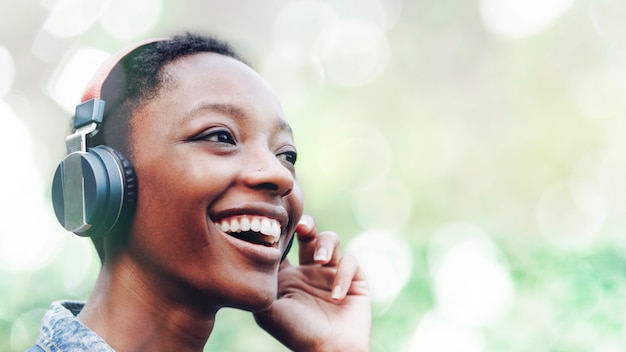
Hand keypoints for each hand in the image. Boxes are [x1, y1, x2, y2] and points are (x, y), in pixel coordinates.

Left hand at [253, 214, 370, 351]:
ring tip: (319, 261)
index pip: (284, 244)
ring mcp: (332, 273)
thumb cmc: (296, 333)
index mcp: (288, 276)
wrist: (330, 351)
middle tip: (301, 227)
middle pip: (308, 233)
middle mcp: (309, 271)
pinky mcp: (354, 280)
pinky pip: (350, 262)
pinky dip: (343, 275)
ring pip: (331, 239)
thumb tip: (250, 255)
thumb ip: (259, 284)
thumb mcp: (268, 311)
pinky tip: (335, 295)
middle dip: (306, 225)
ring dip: (326, 244)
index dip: (281, 232)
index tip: (277, 227)